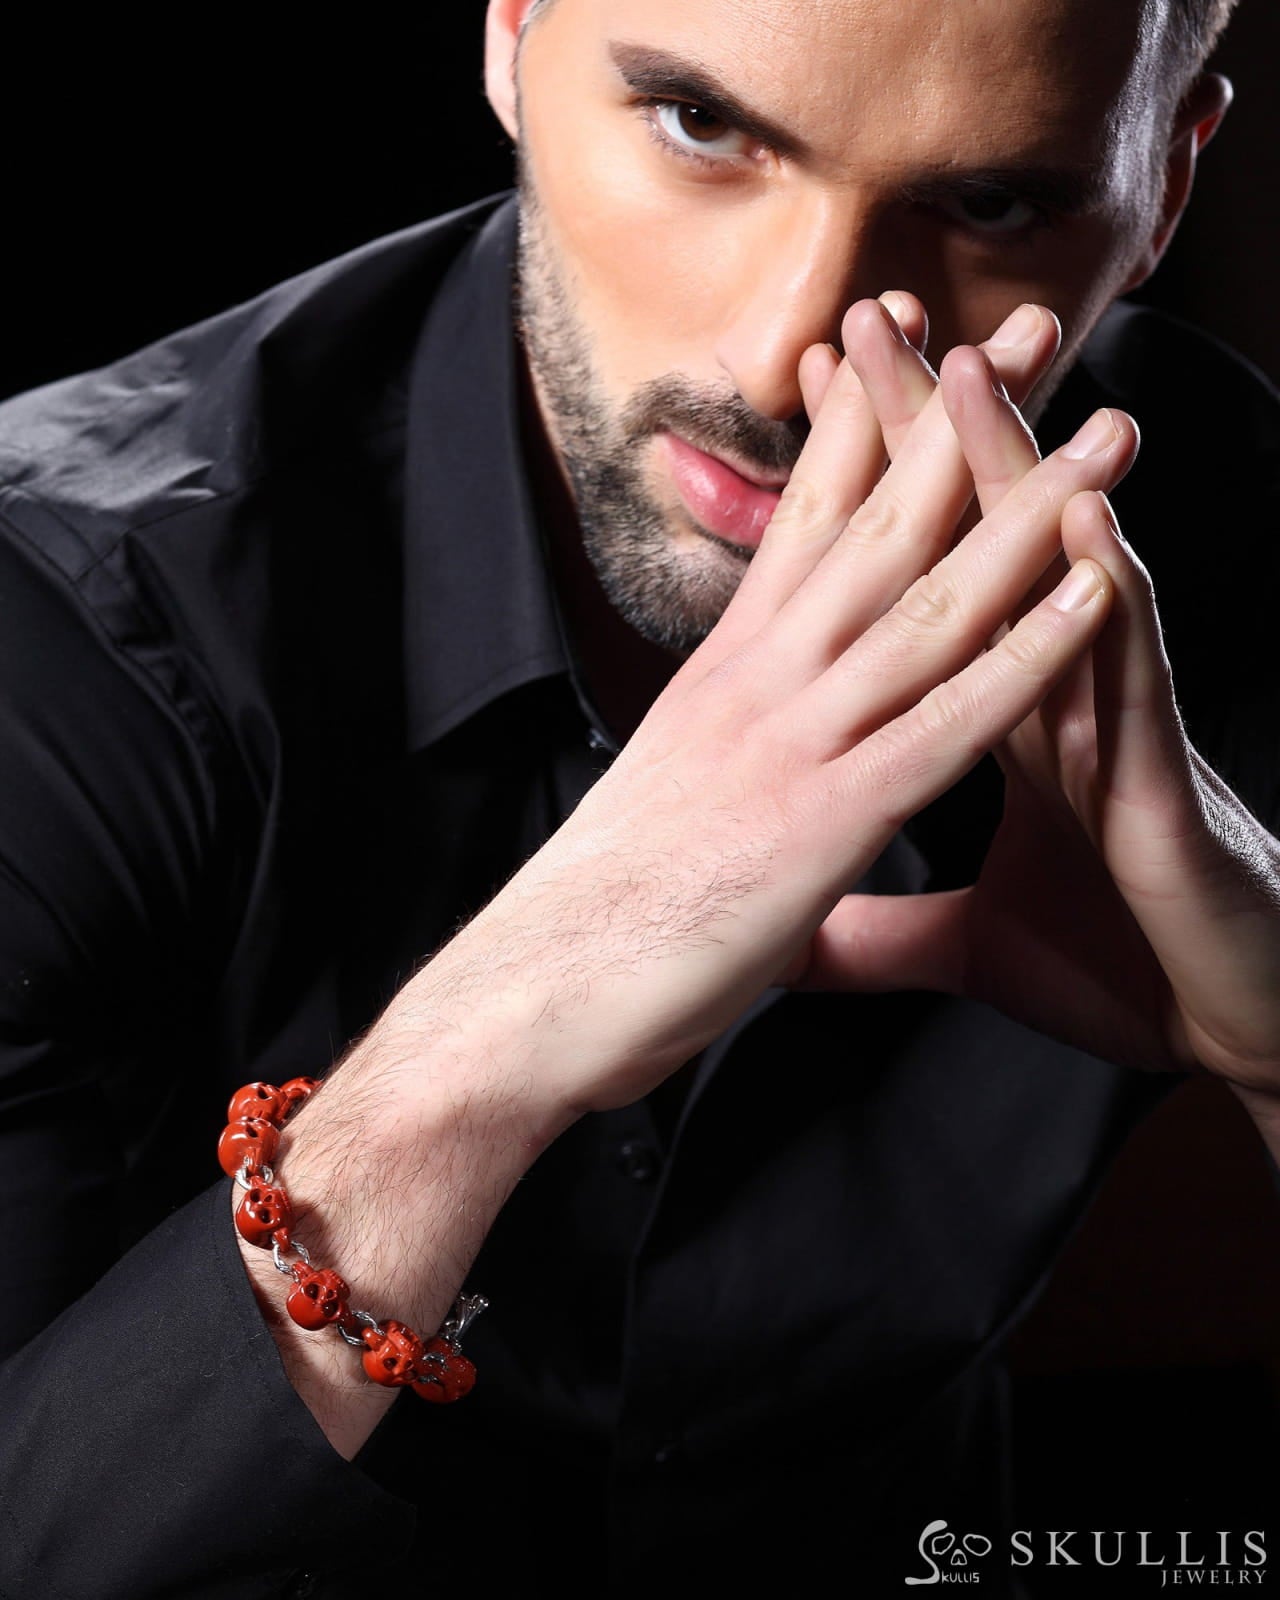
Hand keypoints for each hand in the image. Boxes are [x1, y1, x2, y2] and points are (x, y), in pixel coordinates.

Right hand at [428, 297, 1133, 1115]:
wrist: (531, 992)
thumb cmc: (599, 909)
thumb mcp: (669, 800)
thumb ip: (728, 756)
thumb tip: (748, 756)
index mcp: (726, 672)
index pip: (807, 518)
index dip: (870, 418)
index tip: (915, 340)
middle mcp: (759, 680)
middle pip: (879, 522)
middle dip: (960, 417)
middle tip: (1034, 326)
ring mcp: (792, 742)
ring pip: (928, 601)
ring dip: (1027, 509)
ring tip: (1108, 432)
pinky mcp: (823, 822)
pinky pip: (945, 722)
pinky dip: (1024, 655)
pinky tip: (1091, 597)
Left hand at [792, 313, 1279, 1109]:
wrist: (1238, 1032)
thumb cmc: (1121, 972)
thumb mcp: (967, 945)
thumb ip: (877, 925)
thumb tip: (796, 931)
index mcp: (996, 728)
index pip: (918, 594)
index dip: (862, 502)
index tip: (802, 409)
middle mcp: (1054, 702)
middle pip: (973, 549)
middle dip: (922, 440)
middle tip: (866, 327)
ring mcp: (1114, 730)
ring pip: (1055, 583)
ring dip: (1011, 479)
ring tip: (963, 374)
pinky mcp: (1165, 784)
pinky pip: (1134, 679)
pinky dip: (1104, 601)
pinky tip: (1078, 524)